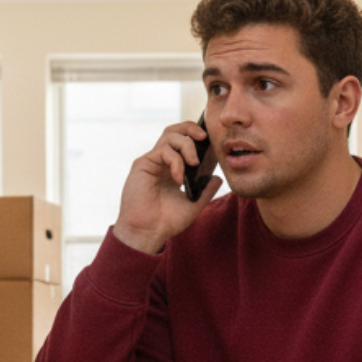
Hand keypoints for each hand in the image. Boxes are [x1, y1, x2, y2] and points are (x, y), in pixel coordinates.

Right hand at [112, 119, 223, 254]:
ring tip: (194, 163)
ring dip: (186, 145)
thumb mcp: (193, 205)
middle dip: (191, 128)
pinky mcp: (143, 164)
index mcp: (172, 168)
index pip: (183, 141)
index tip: (211, 142)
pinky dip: (176, 162)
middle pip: (175, 130)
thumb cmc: (166, 222)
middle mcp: (161, 161)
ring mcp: (152, 161)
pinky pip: (163, 151)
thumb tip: (218, 177)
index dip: (196, 136)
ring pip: (169, 135)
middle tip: (204, 137)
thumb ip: (206, 191)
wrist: (148, 233)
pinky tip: (179, 179)